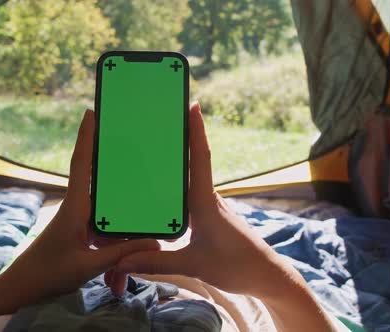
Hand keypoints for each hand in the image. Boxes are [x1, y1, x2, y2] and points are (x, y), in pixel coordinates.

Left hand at [0, 110, 158, 331]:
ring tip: (116, 284)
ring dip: (115, 253)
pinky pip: (102, 242)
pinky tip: (114, 284)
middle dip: (119, 196)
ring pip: (106, 228)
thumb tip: (155, 244)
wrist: (17, 292)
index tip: (91, 112)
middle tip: (138, 172)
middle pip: (104, 194)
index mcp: (74, 207)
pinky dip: (109, 261)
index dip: (86, 137)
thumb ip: (121, 253)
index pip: (81, 164)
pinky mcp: (79, 238)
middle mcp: (77, 210)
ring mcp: (78, 225)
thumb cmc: (47, 275)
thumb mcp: (88, 265)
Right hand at [114, 102, 337, 330]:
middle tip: (161, 118)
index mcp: (205, 202)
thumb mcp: (193, 265)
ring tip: (155, 149)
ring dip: (178, 162)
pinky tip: (162, 192)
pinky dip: (178, 187)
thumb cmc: (236, 267)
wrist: (267, 277)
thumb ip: (155, 262)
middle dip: (180, 139)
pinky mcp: (211, 217)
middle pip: (193, 162)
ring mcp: (211, 207)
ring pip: (190, 180)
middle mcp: (209, 199)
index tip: (192, 105)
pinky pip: (191, 195)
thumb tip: (121, 260)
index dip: (196, 131)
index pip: (200, 159)